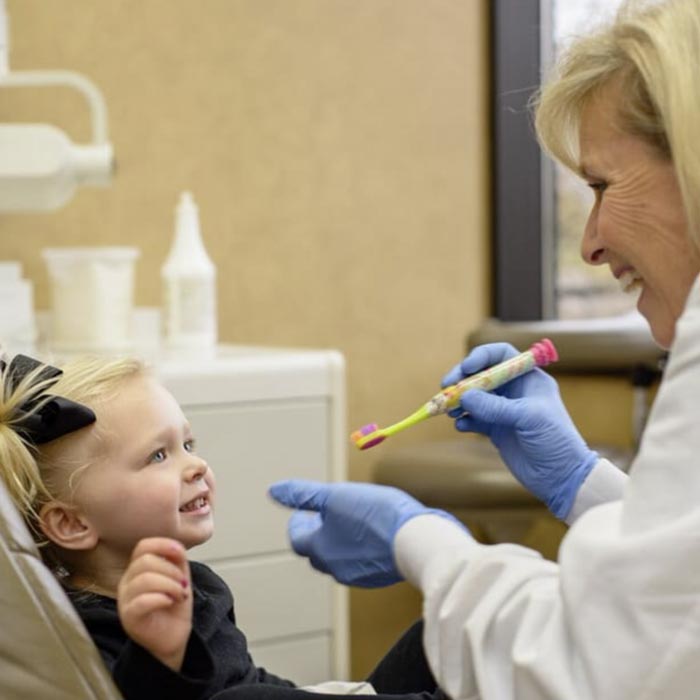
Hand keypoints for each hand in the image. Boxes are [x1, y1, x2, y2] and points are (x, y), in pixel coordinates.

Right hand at [117, 537, 192, 670]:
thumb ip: (177, 559)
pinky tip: (169, 602)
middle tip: (183, 585)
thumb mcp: (179, 576)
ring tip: (179, 595)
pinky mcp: (128, 617)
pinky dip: (161, 598)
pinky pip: (141, 601)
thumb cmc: (173, 605)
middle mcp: (127, 581)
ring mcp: (125, 600)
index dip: (163, 544)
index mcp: (138, 569)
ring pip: (144, 579)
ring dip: (170, 585)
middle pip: (145, 561)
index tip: (180, 554)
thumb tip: (177, 547)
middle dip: (171, 570)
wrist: (173, 636)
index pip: (143, 546)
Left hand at [269, 480, 456, 586]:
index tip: (303, 511)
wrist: (416, 541)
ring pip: (340, 559)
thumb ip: (304, 494)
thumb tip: (273, 490)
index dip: (298, 524)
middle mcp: (336, 567)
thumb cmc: (374, 515)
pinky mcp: (380, 575)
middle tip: (323, 516)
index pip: (297, 540)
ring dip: (338, 541)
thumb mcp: (335, 496)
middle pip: (317, 552)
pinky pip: (361, 563)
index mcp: (320, 549)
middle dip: (317, 533)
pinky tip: (373, 534)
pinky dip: (360, 548)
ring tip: (349, 523)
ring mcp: (359, 575)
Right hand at [442, 343, 598, 518]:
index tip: (466, 367)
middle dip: (462, 379)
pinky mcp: (496, 430)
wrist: (561, 477)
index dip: (482, 357)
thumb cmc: (555, 440)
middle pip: (481, 375)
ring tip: (450, 411)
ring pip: (474, 397)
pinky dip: (464, 421)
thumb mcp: (528, 418)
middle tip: (445, 387)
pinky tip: (461, 426)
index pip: (501, 355)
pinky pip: (473, 419)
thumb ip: (496, 407)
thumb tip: (465, 397)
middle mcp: (515, 391)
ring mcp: (504, 411)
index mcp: (529, 379)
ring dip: (459, 401)